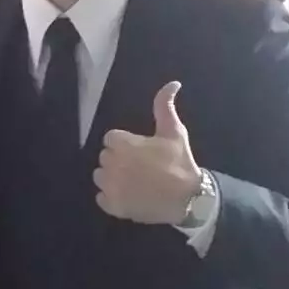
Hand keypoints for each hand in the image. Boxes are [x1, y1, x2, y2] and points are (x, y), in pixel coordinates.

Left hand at [93, 82, 200, 224]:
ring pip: (100, 177)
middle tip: (139, 166)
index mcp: (123, 144)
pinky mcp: (112, 206)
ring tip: (133, 182)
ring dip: (112, 178)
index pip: (111, 139)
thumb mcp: (174, 131)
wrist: (188, 198)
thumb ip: (165, 106)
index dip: (125, 144)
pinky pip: (102, 198)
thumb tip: (173, 83)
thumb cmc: (179, 162)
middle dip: (118, 160)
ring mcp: (111, 187)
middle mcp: (112, 164)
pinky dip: (112, 198)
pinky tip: (128, 196)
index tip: (140, 151)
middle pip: (105, 157)